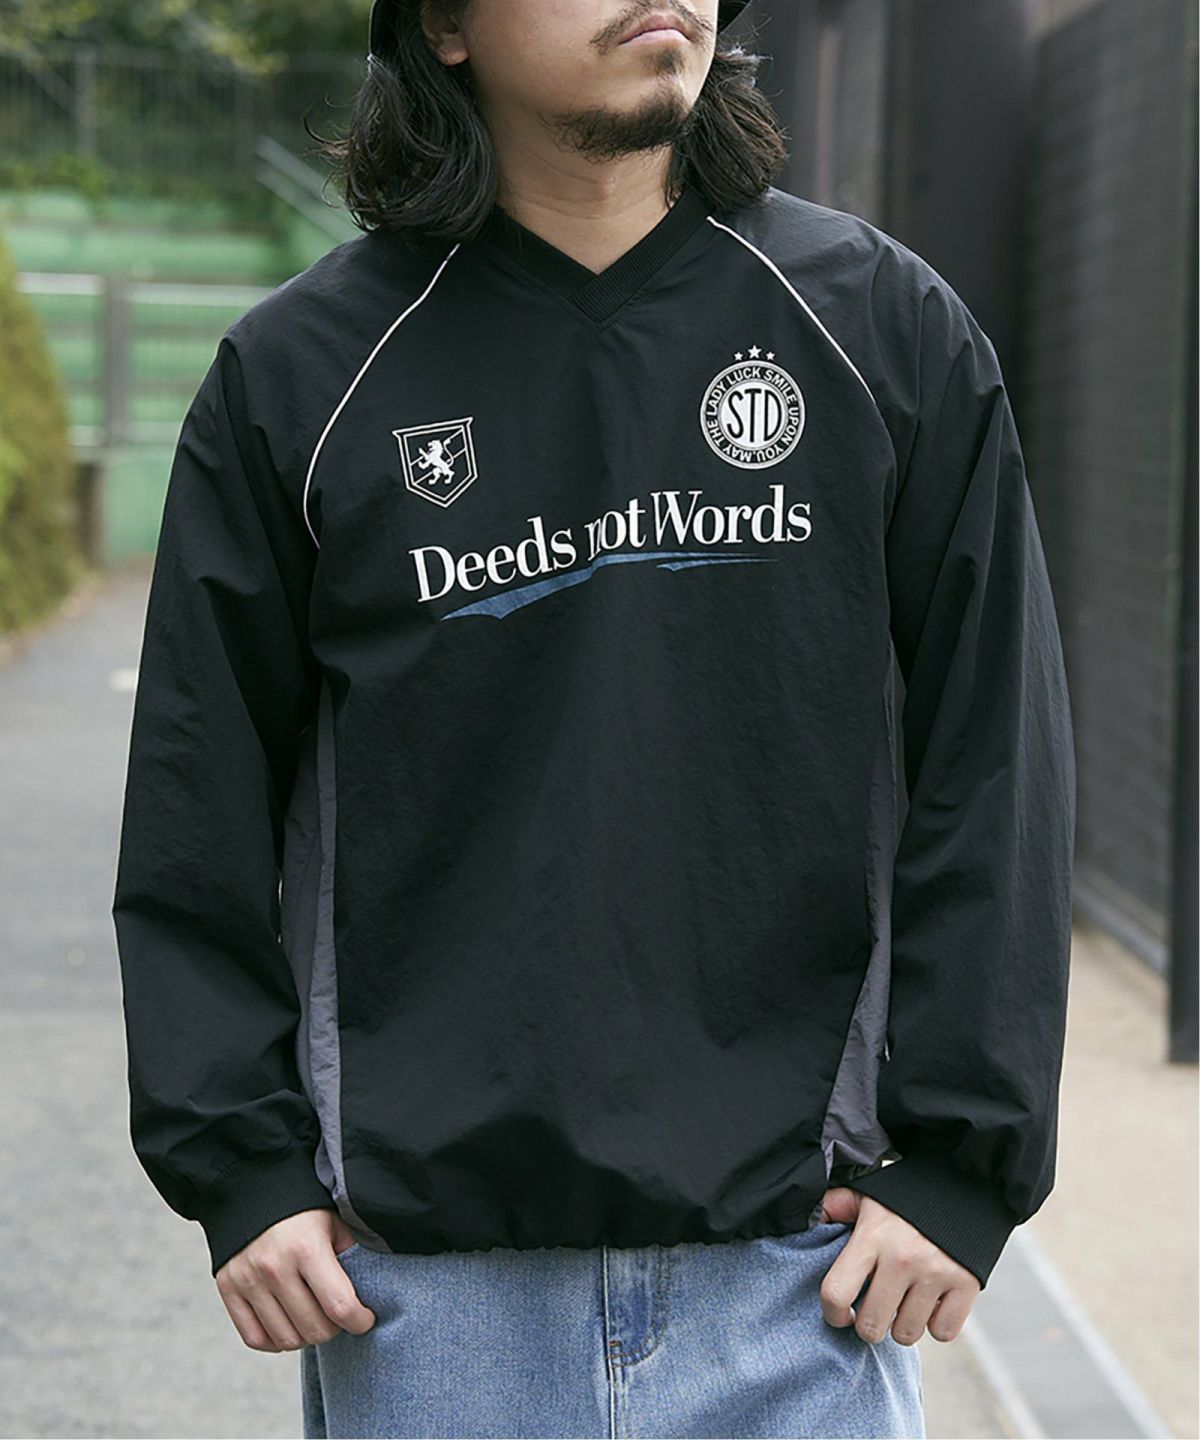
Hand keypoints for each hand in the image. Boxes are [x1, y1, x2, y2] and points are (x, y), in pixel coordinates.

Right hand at [214, 1208, 375, 1351]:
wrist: (251, 1185)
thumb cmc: (303, 1206)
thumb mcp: (334, 1221)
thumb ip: (351, 1254)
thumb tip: (368, 1292)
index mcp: (307, 1247)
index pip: (340, 1306)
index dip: (359, 1321)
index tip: (365, 1319)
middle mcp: (274, 1267)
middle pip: (314, 1329)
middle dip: (334, 1329)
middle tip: (338, 1315)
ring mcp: (248, 1280)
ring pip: (286, 1340)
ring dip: (306, 1336)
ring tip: (314, 1318)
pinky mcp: (228, 1288)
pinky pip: (255, 1338)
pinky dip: (275, 1342)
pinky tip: (289, 1325)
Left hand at [817, 1186, 979, 1345]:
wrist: (963, 1184)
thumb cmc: (905, 1197)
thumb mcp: (866, 1196)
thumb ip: (834, 1208)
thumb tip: (806, 1224)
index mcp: (872, 1236)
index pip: (836, 1293)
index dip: (832, 1313)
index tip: (841, 1313)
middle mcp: (902, 1257)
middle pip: (872, 1327)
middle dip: (869, 1324)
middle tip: (875, 1307)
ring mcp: (936, 1272)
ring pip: (906, 1334)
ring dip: (902, 1324)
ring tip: (905, 1299)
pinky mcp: (966, 1284)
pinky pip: (942, 1333)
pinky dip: (936, 1323)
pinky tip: (932, 1301)